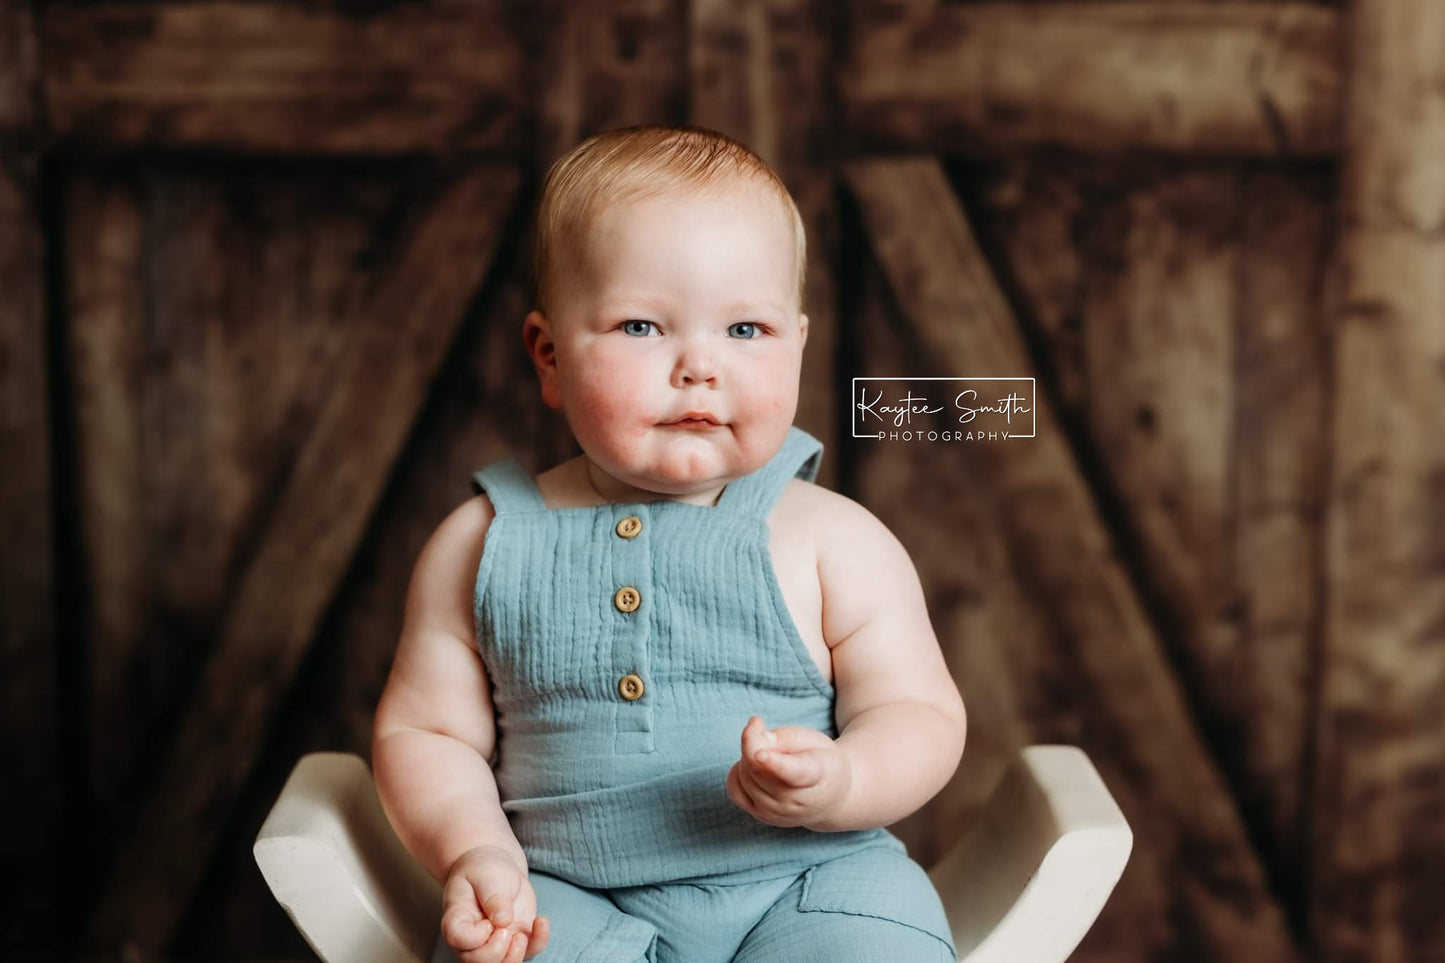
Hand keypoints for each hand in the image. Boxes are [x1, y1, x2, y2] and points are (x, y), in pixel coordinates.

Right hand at [441, 845, 550, 961]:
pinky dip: (538, 942)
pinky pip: (528, 953)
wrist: (496, 867)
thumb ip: (493, 896)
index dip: (475, 937)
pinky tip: (541, 921)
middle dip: (496, 952)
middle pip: (477, 962)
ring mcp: (493, 942)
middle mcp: (472, 938)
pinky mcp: (514, 939)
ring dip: (515, 956)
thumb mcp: (486, 874)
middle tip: (506, 928)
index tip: (488, 921)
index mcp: (457, 919)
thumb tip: (503, 920)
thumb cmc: (484, 869)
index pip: (459, 941)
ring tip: (521, 933)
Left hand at [725, 715, 852, 829]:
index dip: (774, 762)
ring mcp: (776, 813)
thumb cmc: (821, 762)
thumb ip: (786, 737)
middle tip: (765, 732)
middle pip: (758, 769)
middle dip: (754, 742)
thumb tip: (754, 744)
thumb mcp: (815, 740)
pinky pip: (734, 789)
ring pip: (744, 776)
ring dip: (748, 757)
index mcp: (817, 776)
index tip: (760, 754)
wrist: (830, 800)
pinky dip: (738, 772)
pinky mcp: (761, 817)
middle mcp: (795, 801)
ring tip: (768, 754)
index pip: (793, 771)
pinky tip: (755, 767)